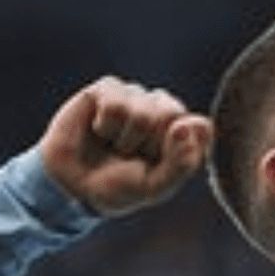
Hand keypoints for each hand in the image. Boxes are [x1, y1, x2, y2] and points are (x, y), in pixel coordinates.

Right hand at [39, 77, 211, 216]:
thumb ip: (181, 162)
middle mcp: (165, 110)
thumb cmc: (120, 186)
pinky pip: (115, 104)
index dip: (177, 148)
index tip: (158, 163)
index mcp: (185, 133)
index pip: (200, 127)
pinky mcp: (109, 88)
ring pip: (143, 111)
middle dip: (149, 144)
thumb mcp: (155, 186)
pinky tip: (99, 131)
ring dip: (125, 138)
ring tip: (114, 145)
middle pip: (172, 114)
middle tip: (133, 156)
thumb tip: (187, 125)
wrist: (74, 186)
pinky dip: (106, 126)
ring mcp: (138, 96)